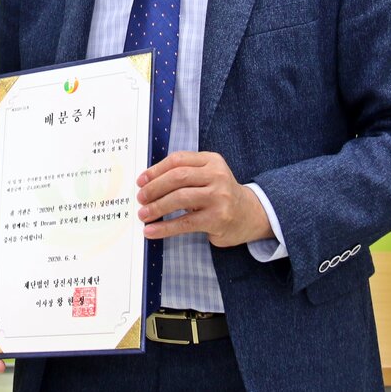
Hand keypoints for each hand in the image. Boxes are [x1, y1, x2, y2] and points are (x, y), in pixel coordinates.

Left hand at [137, 151, 271, 247]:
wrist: (250, 215)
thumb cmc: (219, 195)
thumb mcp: (207, 176)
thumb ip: (184, 174)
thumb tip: (147, 183)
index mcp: (211, 161)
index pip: (178, 160)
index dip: (156, 170)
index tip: (141, 181)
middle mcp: (217, 176)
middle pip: (178, 177)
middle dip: (154, 188)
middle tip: (140, 199)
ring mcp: (219, 197)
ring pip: (180, 198)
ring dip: (157, 207)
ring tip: (143, 215)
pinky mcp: (217, 218)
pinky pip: (185, 222)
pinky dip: (165, 227)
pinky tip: (152, 231)